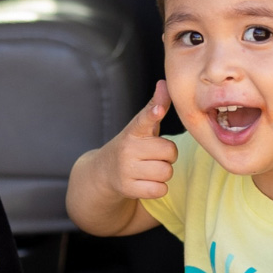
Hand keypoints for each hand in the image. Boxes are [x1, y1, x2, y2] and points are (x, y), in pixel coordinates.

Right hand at [102, 80, 177, 200]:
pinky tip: (146, 183)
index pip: (144, 119)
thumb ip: (155, 106)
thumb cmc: (131, 146)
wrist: (103, 173)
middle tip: (153, 156)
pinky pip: (160, 189)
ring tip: (148, 169)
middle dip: (167, 156)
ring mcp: (126, 169)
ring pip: (166, 172)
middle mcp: (127, 149)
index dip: (153, 113)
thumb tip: (164, 83)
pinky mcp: (127, 188)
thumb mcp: (140, 127)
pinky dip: (158, 188)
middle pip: (169, 152)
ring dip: (163, 172)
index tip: (158, 109)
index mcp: (133, 131)